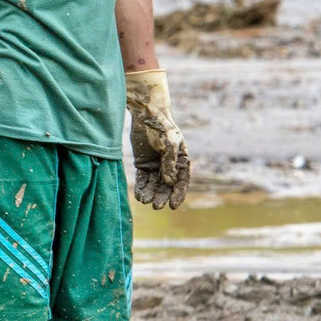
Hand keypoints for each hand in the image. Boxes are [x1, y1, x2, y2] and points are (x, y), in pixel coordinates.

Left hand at [126, 68, 189, 209]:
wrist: (146, 114)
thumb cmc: (162, 126)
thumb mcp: (169, 143)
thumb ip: (169, 162)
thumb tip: (169, 182)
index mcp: (181, 160)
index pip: (181, 180)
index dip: (178, 194)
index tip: (173, 206)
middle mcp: (169, 165)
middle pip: (167, 185)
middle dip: (162, 196)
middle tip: (156, 206)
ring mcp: (156, 165)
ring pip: (154, 184)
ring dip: (151, 193)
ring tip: (145, 201)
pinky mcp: (143, 163)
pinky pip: (143, 179)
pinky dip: (141, 187)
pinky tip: (139, 195)